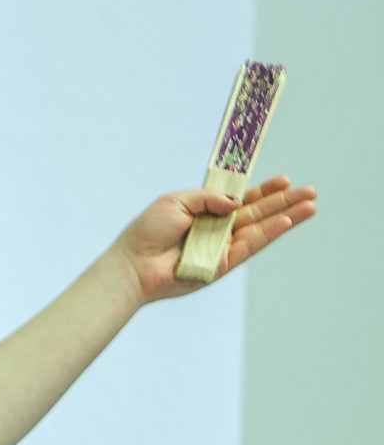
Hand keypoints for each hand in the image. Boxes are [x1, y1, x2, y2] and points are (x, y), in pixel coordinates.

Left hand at [113, 175, 318, 300]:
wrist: (134, 264)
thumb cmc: (147, 232)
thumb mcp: (177, 201)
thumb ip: (209, 197)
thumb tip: (237, 201)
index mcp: (205, 212)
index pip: (240, 199)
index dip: (262, 189)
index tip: (284, 180)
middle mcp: (217, 229)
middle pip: (258, 212)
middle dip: (284, 201)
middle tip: (310, 191)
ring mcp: (222, 247)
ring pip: (261, 229)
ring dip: (286, 217)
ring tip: (310, 205)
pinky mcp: (223, 264)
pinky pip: (250, 246)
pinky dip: (268, 233)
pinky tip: (286, 221)